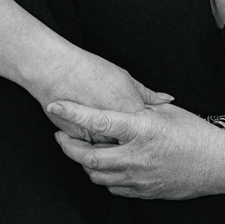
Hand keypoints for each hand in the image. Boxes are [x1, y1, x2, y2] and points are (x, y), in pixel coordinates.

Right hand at [35, 49, 171, 137]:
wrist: (57, 70)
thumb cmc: (89, 70)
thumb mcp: (124, 78)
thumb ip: (146, 93)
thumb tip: (167, 99)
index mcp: (132, 111)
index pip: (148, 131)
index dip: (147, 130)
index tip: (147, 128)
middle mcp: (117, 128)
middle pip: (131, 146)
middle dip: (132, 144)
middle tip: (129, 137)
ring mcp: (98, 137)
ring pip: (111, 153)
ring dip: (112, 147)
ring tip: (108, 135)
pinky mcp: (80, 141)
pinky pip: (92, 150)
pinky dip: (93, 145)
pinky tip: (91, 134)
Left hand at [48, 101, 224, 199]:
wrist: (218, 166)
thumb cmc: (196, 134)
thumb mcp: (168, 113)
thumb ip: (141, 106)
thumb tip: (122, 95)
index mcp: (142, 130)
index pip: (98, 120)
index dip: (73, 113)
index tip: (55, 105)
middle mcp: (136, 156)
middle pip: (88, 156)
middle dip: (68, 146)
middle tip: (60, 136)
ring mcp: (139, 178)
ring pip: (97, 175)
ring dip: (84, 163)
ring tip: (81, 150)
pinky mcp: (143, 192)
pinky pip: (113, 188)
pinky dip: (103, 177)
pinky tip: (104, 166)